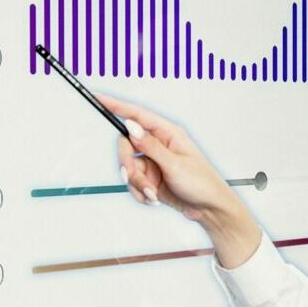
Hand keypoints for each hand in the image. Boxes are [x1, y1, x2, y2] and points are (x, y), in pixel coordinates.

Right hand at [97, 93, 261, 266]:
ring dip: (138, 184)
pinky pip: (132, 183)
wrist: (209, 209)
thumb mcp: (175, 164)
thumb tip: (132, 126)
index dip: (116, 106)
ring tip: (154, 193)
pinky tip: (154, 198)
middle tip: (136, 178)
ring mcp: (154, 162)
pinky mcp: (150, 178)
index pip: (137, 115)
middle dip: (128, 165)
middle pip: (126, 145)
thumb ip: (151, 146)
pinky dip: (140, 193)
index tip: (98, 97)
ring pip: (128, 168)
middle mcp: (159, 145)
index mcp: (169, 134)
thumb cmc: (202, 184)